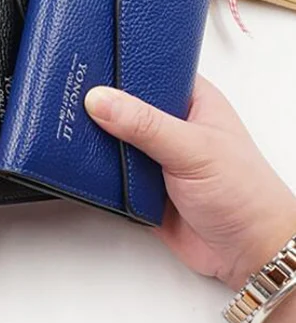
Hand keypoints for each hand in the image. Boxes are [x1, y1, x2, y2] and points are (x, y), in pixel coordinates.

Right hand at [85, 76, 295, 290]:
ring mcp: (154, 155)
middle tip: (73, 101)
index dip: (118, 69)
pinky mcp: (140, 185)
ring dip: (97, 141)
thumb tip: (102, 100)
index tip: (88, 69)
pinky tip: (85, 164)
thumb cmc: (247, 195)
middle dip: (100, 107)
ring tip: (75, 130)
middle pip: (123, 105)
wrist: (248, 253)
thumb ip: (145, 124)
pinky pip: (107, 173)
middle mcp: (171, 125)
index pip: (148, 73)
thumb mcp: (194, 149)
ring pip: (112, 139)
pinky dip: (96, 172)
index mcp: (191, 101)